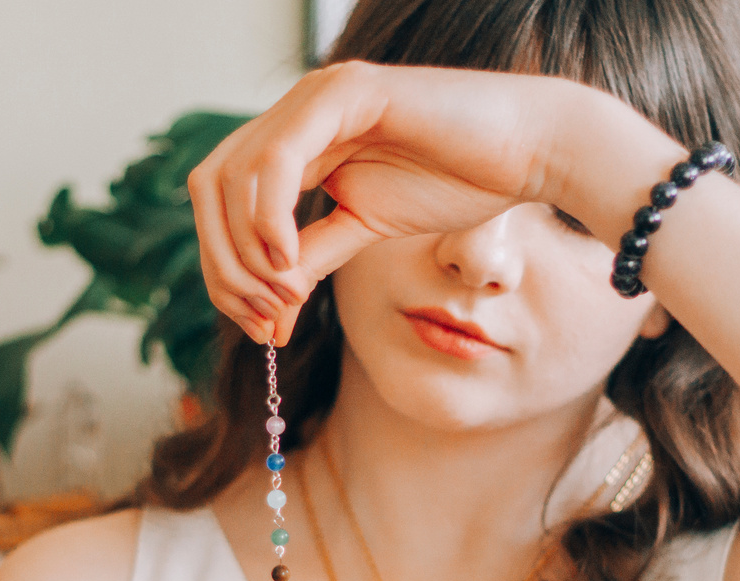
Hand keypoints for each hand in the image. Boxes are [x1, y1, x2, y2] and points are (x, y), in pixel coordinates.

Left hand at [187, 62, 655, 344]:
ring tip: (282, 298)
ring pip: (231, 175)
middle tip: (263, 321)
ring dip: (243, 251)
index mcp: (295, 142)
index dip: (224, 270)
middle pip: (208, 188)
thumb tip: (267, 309)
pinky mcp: (346, 93)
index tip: (262, 328)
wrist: (530, 152)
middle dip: (222, 266)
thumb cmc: (461, 183)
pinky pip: (277, 158)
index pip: (220, 202)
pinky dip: (269, 216)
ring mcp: (316, 97)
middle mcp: (294, 113)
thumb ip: (312, 258)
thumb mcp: (366, 231)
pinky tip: (288, 260)